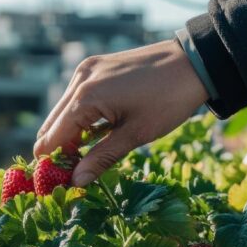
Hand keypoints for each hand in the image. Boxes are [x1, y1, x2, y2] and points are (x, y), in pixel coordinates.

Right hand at [33, 40, 208, 186]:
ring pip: (62, 113)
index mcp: (85, 96)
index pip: (51, 139)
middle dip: (58, 152)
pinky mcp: (95, 68)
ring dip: (69, 137)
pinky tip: (96, 134)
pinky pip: (76, 99)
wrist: (195, 61)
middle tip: (74, 176)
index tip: (61, 185)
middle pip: (51, 126)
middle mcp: (79, 80)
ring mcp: (86, 71)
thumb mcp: (135, 134)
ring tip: (87, 158)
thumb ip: (101, 158)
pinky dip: (80, 119)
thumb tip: (76, 182)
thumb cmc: (168, 99)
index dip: (52, 165)